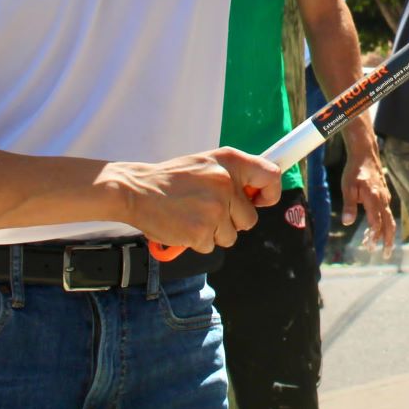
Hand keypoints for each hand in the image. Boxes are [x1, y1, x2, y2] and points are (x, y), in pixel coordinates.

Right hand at [106, 148, 281, 254]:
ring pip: (231, 235)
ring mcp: (215, 209)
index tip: (260, 201)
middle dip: (232, 221)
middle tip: (209, 211)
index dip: (270, 193)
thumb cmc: (173, 179)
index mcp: (230, 162)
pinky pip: (211, 246)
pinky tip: (184, 225)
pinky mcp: (201, 231)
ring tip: (193, 216)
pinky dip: (198, 241)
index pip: (271, 176)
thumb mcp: (207, 163)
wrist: (137, 190)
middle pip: (250, 219)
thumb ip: (233, 175)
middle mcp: (227, 184)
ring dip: (214, 232)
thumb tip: (258, 195)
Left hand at [341, 152, 395, 252]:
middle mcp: (383, 199)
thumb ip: (349, 205)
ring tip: (379, 245)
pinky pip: (386, 212)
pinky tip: (374, 226)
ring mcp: (385, 197)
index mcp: (374, 199)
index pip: (376, 222)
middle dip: (388, 240)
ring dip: (384, 233)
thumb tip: (347, 222)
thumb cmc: (354, 170)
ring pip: (388, 218)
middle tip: (386, 254)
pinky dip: (382, 222)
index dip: (374, 236)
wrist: (365, 154)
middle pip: (389, 224)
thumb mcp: (348, 187)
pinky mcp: (384, 194)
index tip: (370, 247)